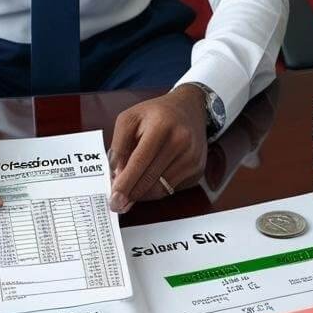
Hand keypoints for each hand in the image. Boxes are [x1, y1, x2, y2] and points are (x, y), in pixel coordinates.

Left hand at [108, 86, 207, 212]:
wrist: (190, 109)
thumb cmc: (156, 113)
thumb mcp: (130, 118)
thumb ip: (119, 145)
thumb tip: (117, 175)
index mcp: (161, 125)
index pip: (140, 161)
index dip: (126, 183)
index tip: (115, 199)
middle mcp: (181, 142)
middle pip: (150, 179)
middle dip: (131, 194)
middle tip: (117, 203)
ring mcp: (192, 158)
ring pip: (161, 189)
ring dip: (142, 193)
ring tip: (131, 189)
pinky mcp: (197, 170)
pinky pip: (171, 189)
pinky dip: (156, 189)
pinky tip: (150, 180)